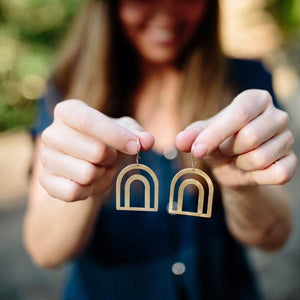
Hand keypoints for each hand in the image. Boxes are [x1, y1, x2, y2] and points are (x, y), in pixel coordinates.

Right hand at [40, 99, 153, 200]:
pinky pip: (73, 192)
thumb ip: (138, 134)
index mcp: (67, 111)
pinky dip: (88, 191)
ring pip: (87, 174)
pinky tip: (87, 182)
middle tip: (110, 157)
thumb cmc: (107, 143)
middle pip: (95, 151)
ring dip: (101, 175)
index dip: (116, 135)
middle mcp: (51, 133)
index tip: (136, 147)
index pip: (88, 120)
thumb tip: (147, 141)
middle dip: (112, 158)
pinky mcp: (45, 181)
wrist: (88, 166)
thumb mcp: (125, 132)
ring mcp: (45, 158)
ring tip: (97, 168)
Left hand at [176, 90, 296, 187]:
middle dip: (229, 150)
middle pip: (250, 137)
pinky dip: (257, 177)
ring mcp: (288, 138)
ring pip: (260, 158)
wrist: (234, 167)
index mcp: (255, 100)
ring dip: (241, 165)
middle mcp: (277, 115)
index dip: (216, 134)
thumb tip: (180, 141)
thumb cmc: (218, 145)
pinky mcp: (292, 162)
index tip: (196, 150)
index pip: (238, 113)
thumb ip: (191, 136)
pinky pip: (277, 174)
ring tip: (238, 159)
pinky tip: (252, 171)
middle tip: (226, 150)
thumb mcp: (201, 138)